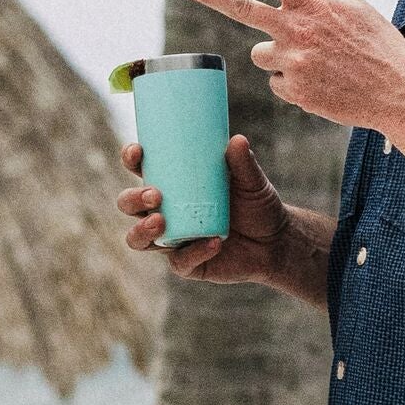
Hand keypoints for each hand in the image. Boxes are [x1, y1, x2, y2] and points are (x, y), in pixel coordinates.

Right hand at [118, 130, 299, 285]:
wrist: (276, 242)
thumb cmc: (257, 205)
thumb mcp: (252, 181)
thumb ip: (243, 163)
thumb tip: (237, 140)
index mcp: (172, 185)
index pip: (141, 169)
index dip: (131, 159)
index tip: (138, 151)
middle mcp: (164, 212)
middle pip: (129, 205)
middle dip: (133, 199)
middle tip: (155, 195)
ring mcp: (172, 240)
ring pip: (138, 239)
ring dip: (142, 230)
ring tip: (160, 222)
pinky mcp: (186, 264)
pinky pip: (180, 261)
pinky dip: (195, 252)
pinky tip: (214, 242)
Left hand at [174, 0, 404, 137]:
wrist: (397, 91)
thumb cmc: (377, 46)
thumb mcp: (353, 9)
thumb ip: (317, 1)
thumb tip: (288, 4)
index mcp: (314, 4)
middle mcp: (297, 29)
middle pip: (243, 8)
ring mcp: (292, 61)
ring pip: (262, 53)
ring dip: (280, 55)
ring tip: (317, 62)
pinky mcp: (292, 90)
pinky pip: (277, 81)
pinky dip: (295, 83)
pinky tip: (323, 84)